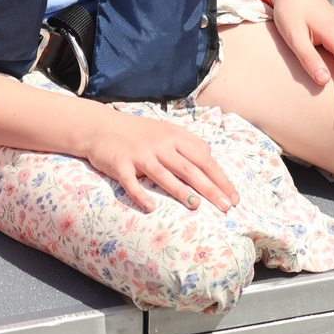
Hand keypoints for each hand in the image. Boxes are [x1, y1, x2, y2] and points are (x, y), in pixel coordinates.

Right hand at [80, 106, 238, 214]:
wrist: (100, 126)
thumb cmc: (137, 132)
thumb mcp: (164, 130)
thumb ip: (187, 141)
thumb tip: (210, 155)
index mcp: (173, 136)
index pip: (203, 158)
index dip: (219, 177)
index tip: (233, 196)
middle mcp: (159, 144)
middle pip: (188, 168)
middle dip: (209, 188)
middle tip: (225, 207)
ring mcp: (139, 154)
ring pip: (163, 174)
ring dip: (180, 190)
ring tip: (196, 206)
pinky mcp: (120, 163)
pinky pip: (130, 181)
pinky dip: (140, 194)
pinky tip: (151, 207)